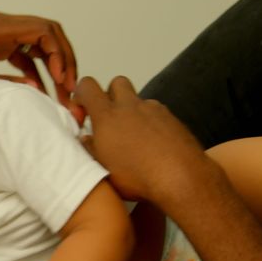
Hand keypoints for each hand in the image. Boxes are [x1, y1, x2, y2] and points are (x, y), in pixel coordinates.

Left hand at [0, 12, 82, 122]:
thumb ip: (4, 81)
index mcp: (2, 27)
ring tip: (64, 92)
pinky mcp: (7, 45)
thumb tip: (35, 88)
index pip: (43, 31)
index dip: (57, 53)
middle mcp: (9, 26)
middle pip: (51, 35)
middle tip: (71, 86)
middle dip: (65, 60)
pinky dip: (41, 72)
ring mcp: (9, 34)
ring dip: (56, 66)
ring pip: (44, 45)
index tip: (62, 77)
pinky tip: (45, 92)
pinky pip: (31, 56)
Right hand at [73, 76, 218, 202]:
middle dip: (110, 96)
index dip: (80, 95)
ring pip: (139, 101)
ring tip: (132, 140)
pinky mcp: (173, 119)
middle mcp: (131, 106)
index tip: (82, 116)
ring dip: (132, 113)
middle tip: (109, 121)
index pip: (87, 86)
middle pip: (117, 83)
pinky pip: (157, 114)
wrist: (181, 177)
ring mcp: (154, 110)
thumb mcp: (101, 168)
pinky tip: (153, 145)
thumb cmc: (137, 176)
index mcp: (108, 116)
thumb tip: (86, 139)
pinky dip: (151, 124)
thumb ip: (90, 148)